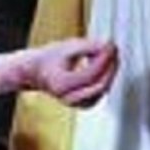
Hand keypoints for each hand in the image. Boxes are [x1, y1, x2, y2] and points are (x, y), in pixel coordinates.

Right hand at [0, 38, 117, 105]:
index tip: (111, 45)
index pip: (91, 74)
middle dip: (110, 66)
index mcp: (62, 84)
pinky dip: (104, 80)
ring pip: (102, 90)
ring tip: (107, 56)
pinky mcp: (83, 104)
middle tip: (113, 49)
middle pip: (100, 85)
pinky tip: (104, 67)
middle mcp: (69, 98)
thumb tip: (109, 46)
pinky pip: (100, 93)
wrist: (35, 71)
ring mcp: (76, 103)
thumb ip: (89, 46)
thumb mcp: (68, 47)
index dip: (104, 58)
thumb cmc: (49, 58)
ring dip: (108, 73)